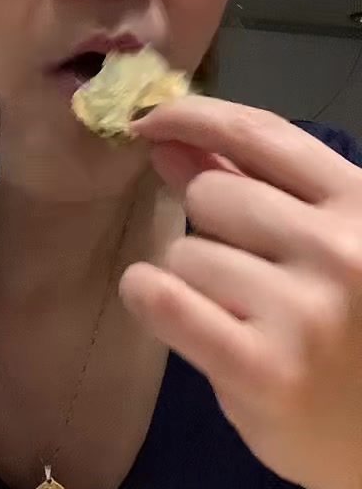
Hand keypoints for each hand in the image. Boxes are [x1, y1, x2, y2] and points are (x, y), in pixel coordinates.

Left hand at [120, 96, 361, 488]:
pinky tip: (157, 301)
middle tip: (242, 270)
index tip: (151, 120)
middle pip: (210, 194)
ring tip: (238, 314)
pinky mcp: (263, 371)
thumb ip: (255, 187)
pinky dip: (148, 297)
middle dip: (208, 225)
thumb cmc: (357, 336)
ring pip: (185, 253)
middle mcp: (340, 251)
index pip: (262, 136)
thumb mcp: (330, 246)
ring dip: (192, 278)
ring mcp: (304, 313)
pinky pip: (166, 303)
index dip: (195, 117)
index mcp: (361, 205)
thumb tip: (166, 139)